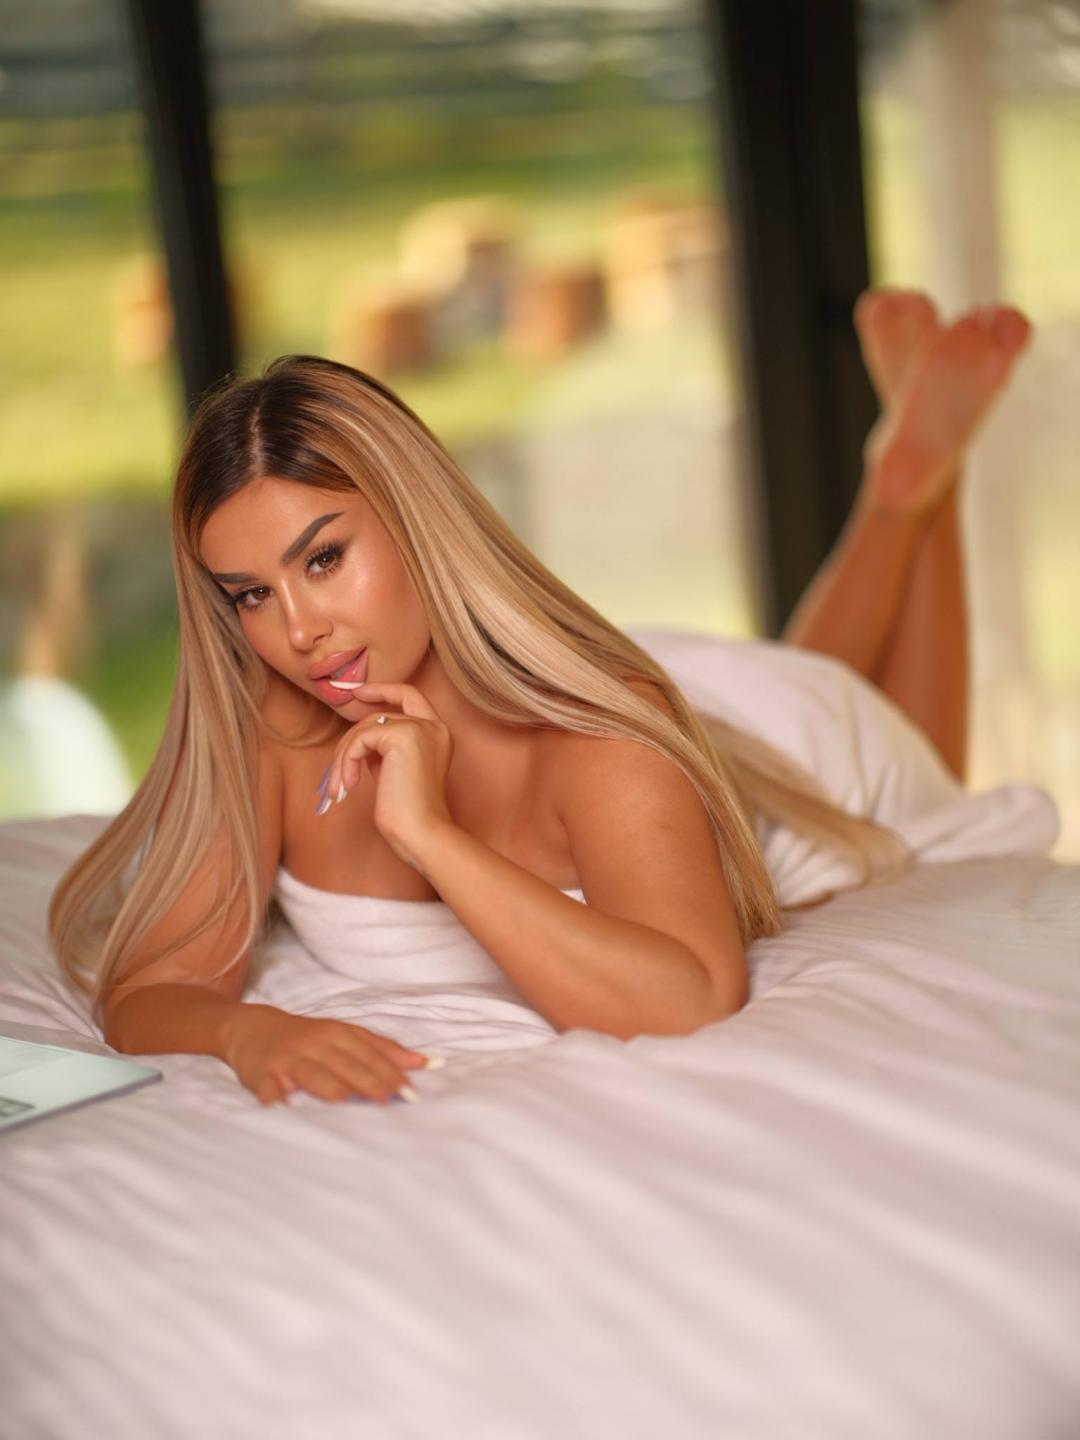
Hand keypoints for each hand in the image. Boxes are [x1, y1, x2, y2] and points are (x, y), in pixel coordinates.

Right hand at [225, 1003, 430, 1106]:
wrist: (252, 1028)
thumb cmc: (309, 1038)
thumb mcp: (345, 1035)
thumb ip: (383, 1049)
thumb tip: (427, 1063)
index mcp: (337, 1033)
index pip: (368, 1054)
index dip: (389, 1072)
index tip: (409, 1092)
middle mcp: (315, 1044)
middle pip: (347, 1065)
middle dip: (369, 1082)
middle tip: (390, 1101)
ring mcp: (288, 1059)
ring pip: (313, 1075)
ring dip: (332, 1089)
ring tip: (349, 1104)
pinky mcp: (262, 1075)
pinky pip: (270, 1090)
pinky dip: (278, 1101)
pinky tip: (287, 1113)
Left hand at [318, 681, 454, 871]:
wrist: (421, 832)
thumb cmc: (408, 814)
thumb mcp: (395, 772)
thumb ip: (384, 750)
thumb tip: (358, 740)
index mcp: (438, 734)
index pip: (410, 695)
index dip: (383, 689)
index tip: (358, 692)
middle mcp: (434, 726)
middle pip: (377, 715)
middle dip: (351, 741)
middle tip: (338, 773)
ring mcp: (420, 728)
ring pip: (365, 728)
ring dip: (344, 758)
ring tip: (340, 786)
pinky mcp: (403, 735)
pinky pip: (360, 739)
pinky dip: (347, 761)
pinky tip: (349, 785)